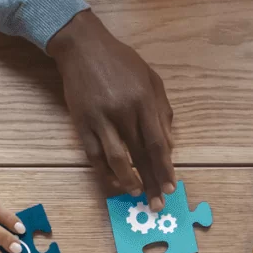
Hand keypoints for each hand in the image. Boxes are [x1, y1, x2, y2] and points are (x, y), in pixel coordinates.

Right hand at [48, 11, 175, 211]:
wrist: (82, 47)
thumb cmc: (121, 62)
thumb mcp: (151, 79)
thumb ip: (162, 111)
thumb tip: (169, 145)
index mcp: (143, 101)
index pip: (158, 144)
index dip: (165, 169)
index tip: (171, 188)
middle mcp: (123, 112)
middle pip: (140, 156)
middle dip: (150, 183)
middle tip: (157, 205)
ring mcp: (100, 119)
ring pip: (117, 160)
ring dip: (128, 181)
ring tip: (137, 195)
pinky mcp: (82, 123)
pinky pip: (94, 156)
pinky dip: (105, 173)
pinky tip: (114, 184)